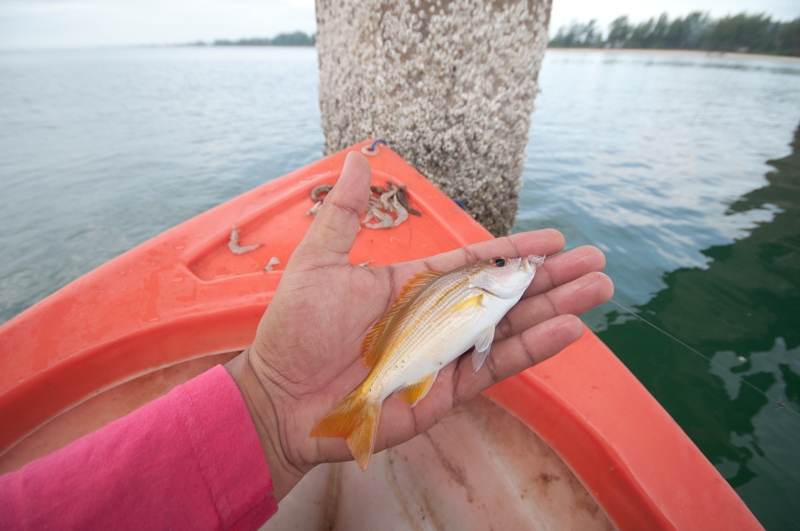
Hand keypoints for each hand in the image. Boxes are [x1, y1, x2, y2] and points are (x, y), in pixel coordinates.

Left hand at [226, 151, 613, 500]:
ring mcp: (446, 354)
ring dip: (555, 309)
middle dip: (551, 279)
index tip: (554, 240)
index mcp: (414, 286)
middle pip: (505, 294)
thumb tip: (360, 158)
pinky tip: (568, 329)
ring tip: (597, 289)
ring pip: (511, 327)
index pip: (475, 263)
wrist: (281, 396)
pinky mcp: (448, 390)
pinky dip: (532, 349)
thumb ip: (346, 214)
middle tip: (596, 262)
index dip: (514, 252)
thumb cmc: (296, 329)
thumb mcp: (322, 261)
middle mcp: (438, 318)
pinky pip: (496, 365)